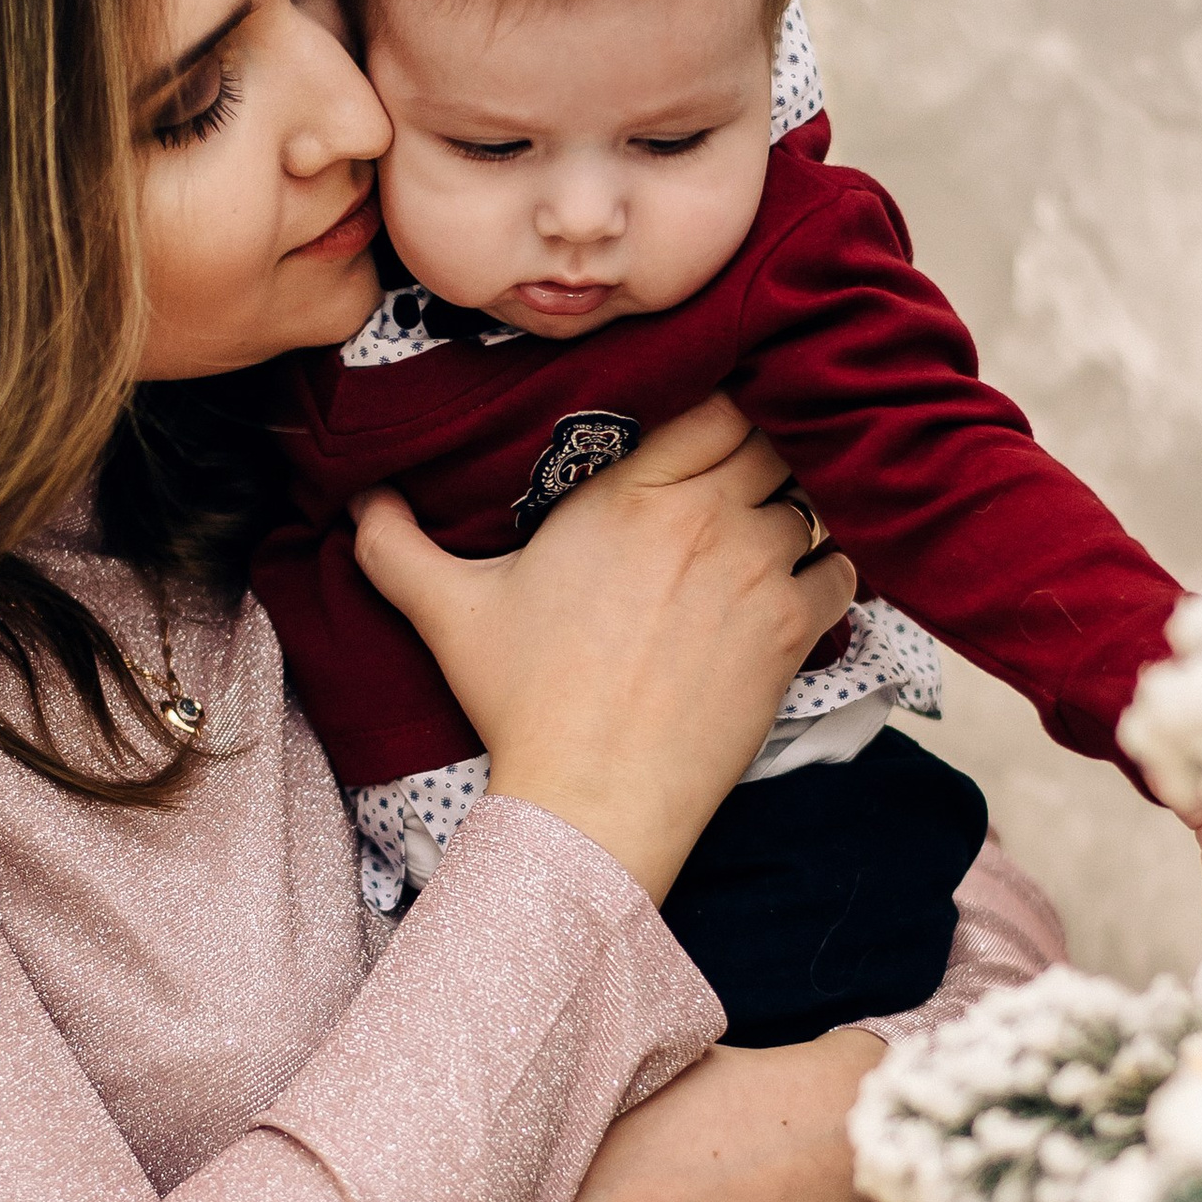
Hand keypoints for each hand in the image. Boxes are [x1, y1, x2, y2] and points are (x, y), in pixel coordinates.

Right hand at [349, 396, 857, 899]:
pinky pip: (843, 570)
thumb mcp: (447, 613)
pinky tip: (796, 588)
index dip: (716, 405)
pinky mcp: (791, 632)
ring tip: (769, 529)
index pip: (711, 400)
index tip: (702, 424)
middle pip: (769, 437)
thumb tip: (358, 497)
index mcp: (627, 492)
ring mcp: (757, 571)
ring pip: (811, 500)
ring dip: (796, 509)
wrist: (589, 802)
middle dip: (760, 448)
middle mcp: (703, 516)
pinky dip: (829, 571)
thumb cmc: (524, 703)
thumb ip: (395, 544)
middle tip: (740, 472)